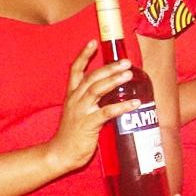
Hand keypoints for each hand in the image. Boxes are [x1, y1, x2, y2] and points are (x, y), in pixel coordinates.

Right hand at [44, 42, 132, 175]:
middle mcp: (75, 99)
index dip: (83, 55)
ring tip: (129, 74)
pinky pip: (107, 112)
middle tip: (126, 61)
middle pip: (91, 77)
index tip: (93, 42)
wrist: (60, 153)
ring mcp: (81, 111)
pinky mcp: (88, 124)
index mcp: (72, 95)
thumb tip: (115, 96)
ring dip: (114, 81)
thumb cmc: (73, 134)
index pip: (75, 70)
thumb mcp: (80, 113)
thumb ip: (94, 103)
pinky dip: (122, 106)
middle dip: (109, 67)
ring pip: (97, 90)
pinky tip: (135, 103)